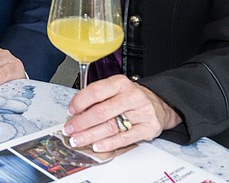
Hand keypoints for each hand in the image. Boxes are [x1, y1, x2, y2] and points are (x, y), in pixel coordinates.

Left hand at [61, 75, 181, 153]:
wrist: (158, 104)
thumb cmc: (130, 97)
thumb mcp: (115, 90)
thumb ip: (97, 99)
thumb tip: (75, 113)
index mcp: (120, 83)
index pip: (96, 91)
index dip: (80, 102)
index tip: (71, 111)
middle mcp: (132, 96)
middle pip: (101, 111)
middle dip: (81, 123)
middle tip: (70, 129)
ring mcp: (142, 112)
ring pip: (111, 126)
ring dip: (90, 135)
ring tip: (78, 140)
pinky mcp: (148, 128)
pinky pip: (124, 138)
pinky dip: (108, 144)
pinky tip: (96, 145)